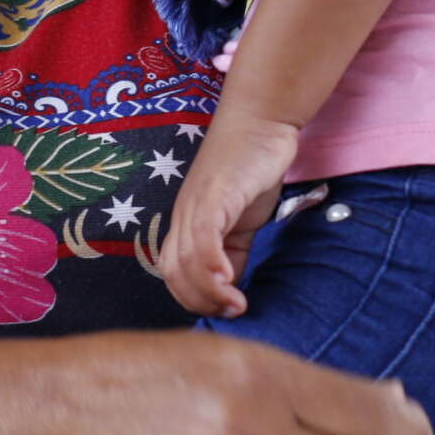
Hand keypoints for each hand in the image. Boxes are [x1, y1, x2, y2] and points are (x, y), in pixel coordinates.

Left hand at [161, 111, 296, 316]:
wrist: (261, 122)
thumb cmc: (250, 169)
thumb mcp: (242, 221)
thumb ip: (234, 252)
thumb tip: (232, 287)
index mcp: (187, 224)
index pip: (173, 273)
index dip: (193, 298)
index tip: (224, 311)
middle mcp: (184, 215)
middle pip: (173, 271)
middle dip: (200, 301)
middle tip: (231, 312)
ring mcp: (196, 203)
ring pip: (186, 259)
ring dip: (209, 290)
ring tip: (235, 303)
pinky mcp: (215, 193)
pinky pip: (205, 236)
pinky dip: (212, 264)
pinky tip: (230, 278)